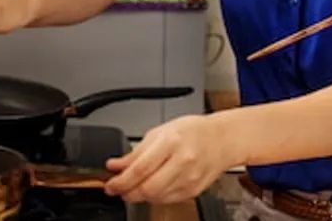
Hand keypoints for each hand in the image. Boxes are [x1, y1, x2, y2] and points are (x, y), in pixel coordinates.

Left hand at [103, 114, 237, 203]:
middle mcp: (182, 162)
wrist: (221, 140)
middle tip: (117, 189)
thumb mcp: (160, 132)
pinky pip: (167, 200)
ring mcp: (189, 179)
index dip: (120, 181)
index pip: (140, 169)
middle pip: (148, 188)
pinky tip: (151, 187)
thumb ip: (136, 152)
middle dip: (128, 192)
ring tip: (133, 186)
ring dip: (139, 195)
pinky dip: (154, 197)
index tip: (110, 184)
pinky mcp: (193, 191)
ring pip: (156, 198)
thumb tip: (115, 165)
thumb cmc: (192, 131)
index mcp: (171, 142)